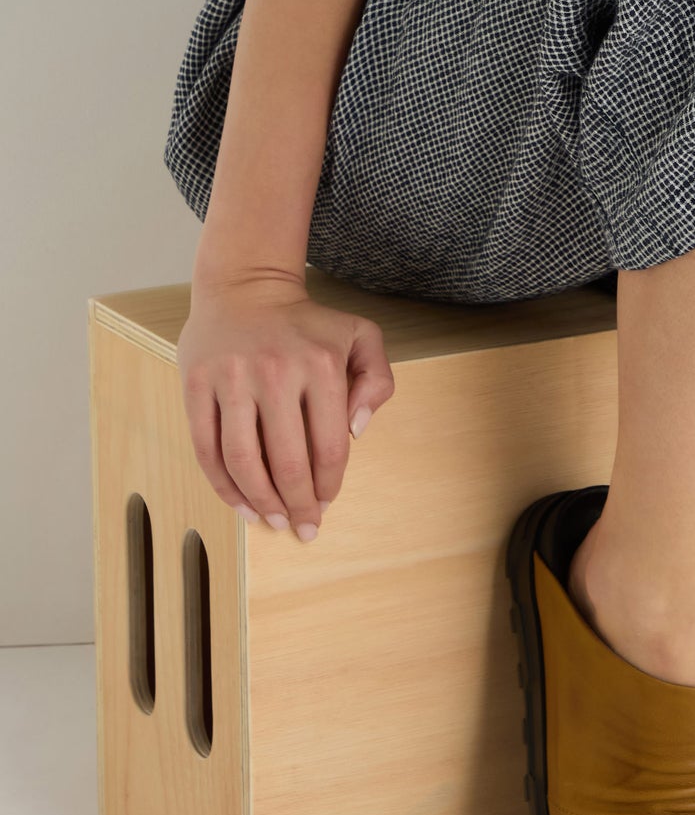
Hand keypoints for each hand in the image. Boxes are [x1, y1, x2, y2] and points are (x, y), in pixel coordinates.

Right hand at [176, 267, 395, 539]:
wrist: (246, 288)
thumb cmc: (307, 324)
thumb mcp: (361, 336)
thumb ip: (377, 380)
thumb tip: (357, 430)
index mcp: (320, 365)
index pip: (329, 446)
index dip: (328, 484)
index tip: (326, 503)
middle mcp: (276, 372)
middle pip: (286, 461)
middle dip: (296, 504)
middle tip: (302, 526)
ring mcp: (232, 379)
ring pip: (242, 460)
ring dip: (259, 500)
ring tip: (271, 520)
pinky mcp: (197, 384)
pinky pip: (207, 448)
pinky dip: (223, 483)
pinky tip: (240, 502)